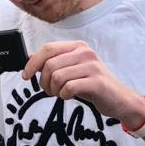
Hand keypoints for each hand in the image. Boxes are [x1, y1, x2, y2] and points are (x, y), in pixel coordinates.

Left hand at [22, 40, 144, 125]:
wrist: (119, 99)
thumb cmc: (93, 84)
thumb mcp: (72, 70)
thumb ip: (54, 62)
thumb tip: (29, 58)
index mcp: (78, 46)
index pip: (47, 48)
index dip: (32, 63)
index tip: (25, 75)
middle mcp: (85, 53)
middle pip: (50, 64)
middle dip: (43, 81)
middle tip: (49, 90)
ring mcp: (92, 67)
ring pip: (57, 76)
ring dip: (53, 90)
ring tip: (60, 93)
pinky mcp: (96, 82)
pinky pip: (68, 88)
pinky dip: (64, 95)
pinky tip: (69, 96)